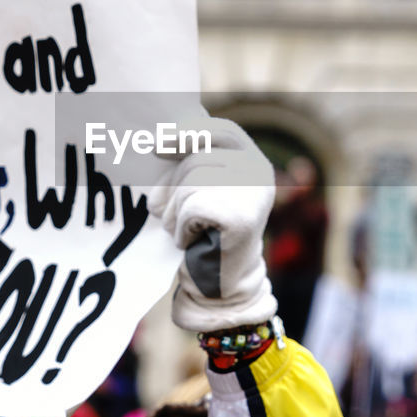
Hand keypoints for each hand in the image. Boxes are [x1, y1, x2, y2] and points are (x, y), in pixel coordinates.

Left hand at [148, 117, 277, 332]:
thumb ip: (190, 163)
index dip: (190, 132)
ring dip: (175, 212)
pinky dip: (182, 228)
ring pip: (191, 183)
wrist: (221, 285)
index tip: (155, 144)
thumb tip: (157, 141)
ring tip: (184, 232)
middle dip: (172, 188)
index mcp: (255, 162)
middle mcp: (261, 173)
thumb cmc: (206, 234)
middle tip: (164, 215)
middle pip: (198, 159)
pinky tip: (193, 242)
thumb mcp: (203, 189)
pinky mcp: (240, 217)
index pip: (224, 131)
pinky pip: (190, 208)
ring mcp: (254, 194)